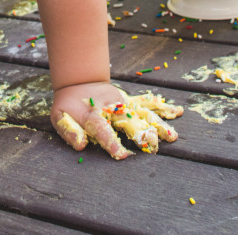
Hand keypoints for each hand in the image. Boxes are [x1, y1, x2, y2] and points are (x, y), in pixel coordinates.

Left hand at [51, 82, 182, 159]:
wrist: (78, 83)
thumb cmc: (68, 106)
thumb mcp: (59, 117)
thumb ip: (69, 131)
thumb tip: (81, 145)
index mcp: (93, 115)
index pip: (103, 130)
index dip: (111, 142)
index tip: (122, 155)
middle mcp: (112, 109)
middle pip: (129, 122)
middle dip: (142, 134)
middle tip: (154, 145)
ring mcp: (123, 104)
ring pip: (142, 113)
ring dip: (158, 124)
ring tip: (172, 136)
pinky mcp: (130, 101)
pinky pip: (147, 103)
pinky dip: (163, 107)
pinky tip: (178, 111)